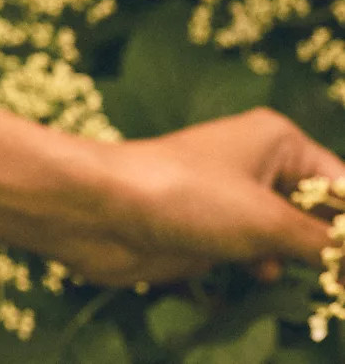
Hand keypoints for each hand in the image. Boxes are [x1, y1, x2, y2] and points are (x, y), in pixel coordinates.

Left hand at [66, 109, 344, 287]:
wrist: (104, 210)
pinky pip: (260, 253)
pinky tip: (259, 275)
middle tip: (339, 284)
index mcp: (279, 141)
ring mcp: (236, 198)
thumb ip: (324, 244)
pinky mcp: (214, 230)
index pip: (341, 184)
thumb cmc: (186, 196)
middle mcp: (261, 163)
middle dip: (331, 248)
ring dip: (301, 262)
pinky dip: (267, 268)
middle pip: (320, 212)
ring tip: (302, 279)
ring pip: (291, 237)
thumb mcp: (268, 221)